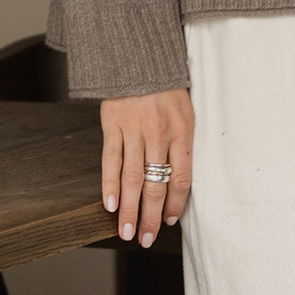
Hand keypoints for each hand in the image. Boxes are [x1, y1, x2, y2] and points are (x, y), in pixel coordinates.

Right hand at [101, 89, 193, 247]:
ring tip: (127, 231)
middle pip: (156, 184)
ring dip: (129, 209)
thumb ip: (182, 142)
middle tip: (146, 239)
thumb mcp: (185, 110)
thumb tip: (178, 179)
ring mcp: (134, 129)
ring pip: (132, 178)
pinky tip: (109, 205)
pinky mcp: (112, 123)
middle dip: (151, 217)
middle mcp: (159, 133)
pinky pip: (110, 159)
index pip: (182, 177)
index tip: (170, 222)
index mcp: (182, 131)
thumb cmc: (165, 85)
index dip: (176, 203)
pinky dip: (109, 184)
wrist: (139, 54)